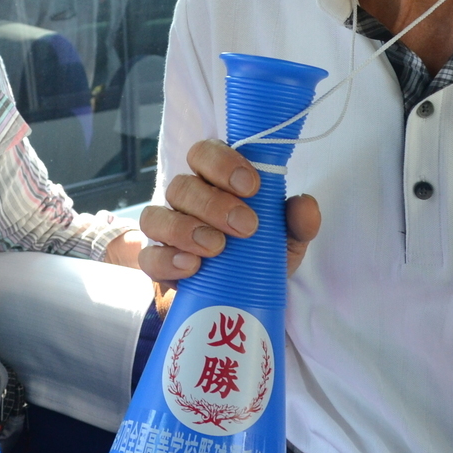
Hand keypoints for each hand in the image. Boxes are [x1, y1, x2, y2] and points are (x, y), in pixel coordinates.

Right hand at [132, 139, 319, 282]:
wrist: (243, 300)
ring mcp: (168, 231)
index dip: (223, 163)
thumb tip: (304, 205)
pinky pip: (148, 256)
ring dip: (186, 229)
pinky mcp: (158, 264)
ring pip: (156, 216)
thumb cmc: (261, 255)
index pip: (205, 153)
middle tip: (245, 226)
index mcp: (215, 181)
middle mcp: (187, 200)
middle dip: (214, 203)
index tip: (251, 186)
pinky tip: (191, 266)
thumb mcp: (287, 239)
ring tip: (217, 248)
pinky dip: (167, 259)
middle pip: (182, 185)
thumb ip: (298, 221)